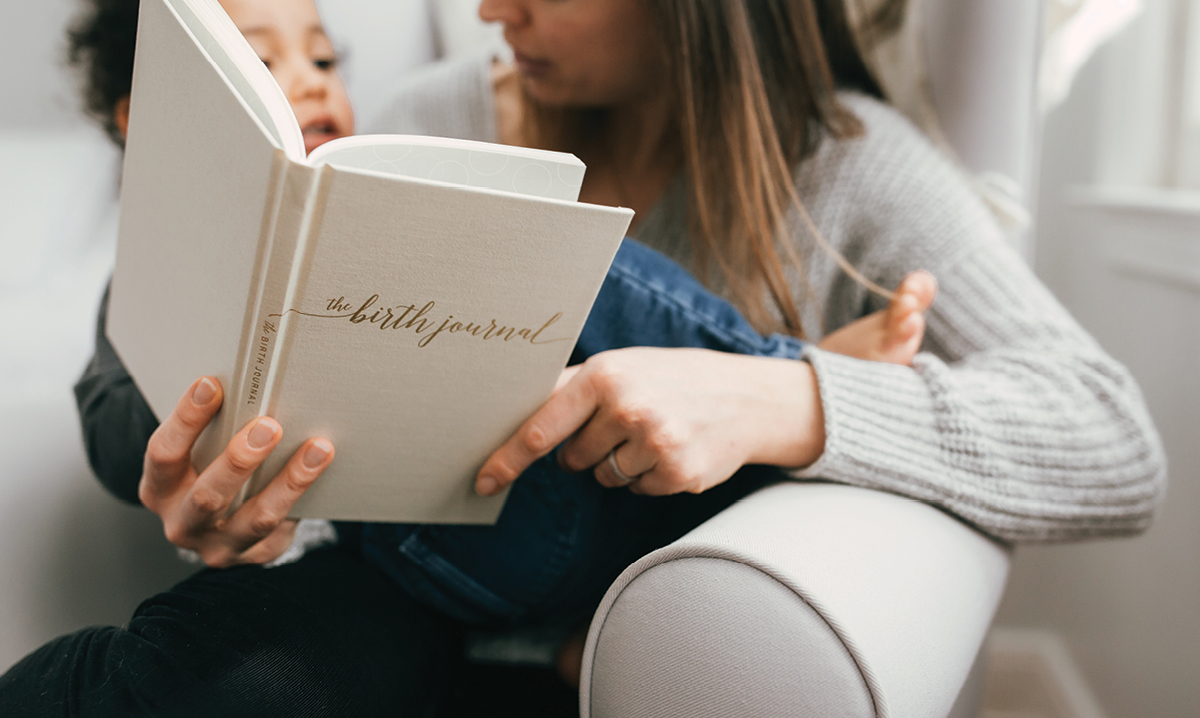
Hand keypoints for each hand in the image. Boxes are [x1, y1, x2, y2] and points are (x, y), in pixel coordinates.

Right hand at [138, 376, 334, 566]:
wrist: (220, 528)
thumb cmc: (209, 471)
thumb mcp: (198, 453)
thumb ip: (214, 429)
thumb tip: (253, 383)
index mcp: (159, 489)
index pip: (164, 453)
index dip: (186, 419)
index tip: (210, 384)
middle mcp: (182, 524)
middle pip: (208, 495)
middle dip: (240, 460)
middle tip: (269, 425)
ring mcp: (218, 546)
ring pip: (258, 517)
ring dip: (291, 480)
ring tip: (318, 448)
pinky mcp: (255, 555)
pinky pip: (285, 527)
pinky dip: (304, 497)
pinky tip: (322, 473)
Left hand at [475, 348, 823, 496]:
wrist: (747, 397)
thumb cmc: (671, 378)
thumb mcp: (621, 367)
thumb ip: (570, 388)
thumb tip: (509, 412)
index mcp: (605, 375)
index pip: (541, 428)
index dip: (507, 459)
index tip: (483, 481)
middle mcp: (628, 407)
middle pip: (572, 458)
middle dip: (589, 447)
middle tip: (624, 421)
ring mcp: (656, 443)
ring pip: (603, 477)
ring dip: (620, 463)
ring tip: (653, 432)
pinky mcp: (678, 474)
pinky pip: (636, 490)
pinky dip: (648, 477)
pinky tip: (672, 449)